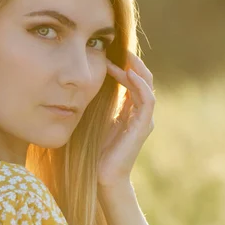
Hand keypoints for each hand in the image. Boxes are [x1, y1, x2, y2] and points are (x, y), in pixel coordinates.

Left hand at [97, 51, 155, 187]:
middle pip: (142, 80)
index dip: (123, 67)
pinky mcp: (143, 127)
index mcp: (129, 111)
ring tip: (126, 56)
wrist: (102, 177)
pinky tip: (130, 74)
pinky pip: (147, 101)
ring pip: (147, 86)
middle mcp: (139, 114)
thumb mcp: (92, 120)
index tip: (108, 55)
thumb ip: (93, 104)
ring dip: (137, 70)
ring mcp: (143, 120)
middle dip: (133, 63)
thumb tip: (77, 85)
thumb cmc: (95, 152)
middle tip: (120, 48)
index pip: (132, 82)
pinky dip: (141, 86)